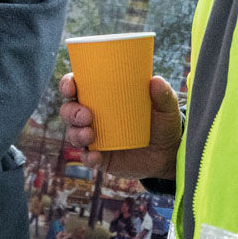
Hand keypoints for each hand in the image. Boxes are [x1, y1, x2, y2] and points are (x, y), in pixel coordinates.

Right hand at [59, 73, 182, 180]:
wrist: (169, 154)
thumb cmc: (163, 123)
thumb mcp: (166, 107)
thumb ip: (162, 94)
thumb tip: (155, 80)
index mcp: (103, 97)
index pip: (77, 86)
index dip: (68, 84)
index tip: (71, 85)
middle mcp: (93, 116)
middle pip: (69, 110)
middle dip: (71, 111)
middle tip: (86, 115)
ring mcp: (95, 138)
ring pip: (73, 133)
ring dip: (77, 133)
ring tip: (90, 135)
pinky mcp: (101, 158)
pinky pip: (87, 158)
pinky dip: (88, 157)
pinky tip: (95, 156)